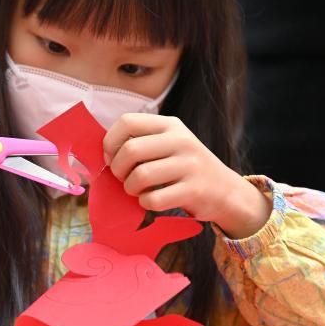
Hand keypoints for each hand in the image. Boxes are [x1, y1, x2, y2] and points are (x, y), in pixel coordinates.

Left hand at [104, 114, 271, 238]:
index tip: (111, 158)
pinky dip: (145, 203)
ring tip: (137, 191)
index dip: (110, 142)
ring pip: (140, 176)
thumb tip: (99, 154)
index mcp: (170, 125)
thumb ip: (140, 143)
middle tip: (124, 179)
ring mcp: (189, 165)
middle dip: (118, 170)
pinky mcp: (193, 190)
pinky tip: (151, 201)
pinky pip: (152, 199)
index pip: (127, 121)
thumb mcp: (168, 145)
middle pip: (130, 150)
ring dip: (130, 189)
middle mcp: (181, 140)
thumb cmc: (185, 169)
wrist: (225, 191)